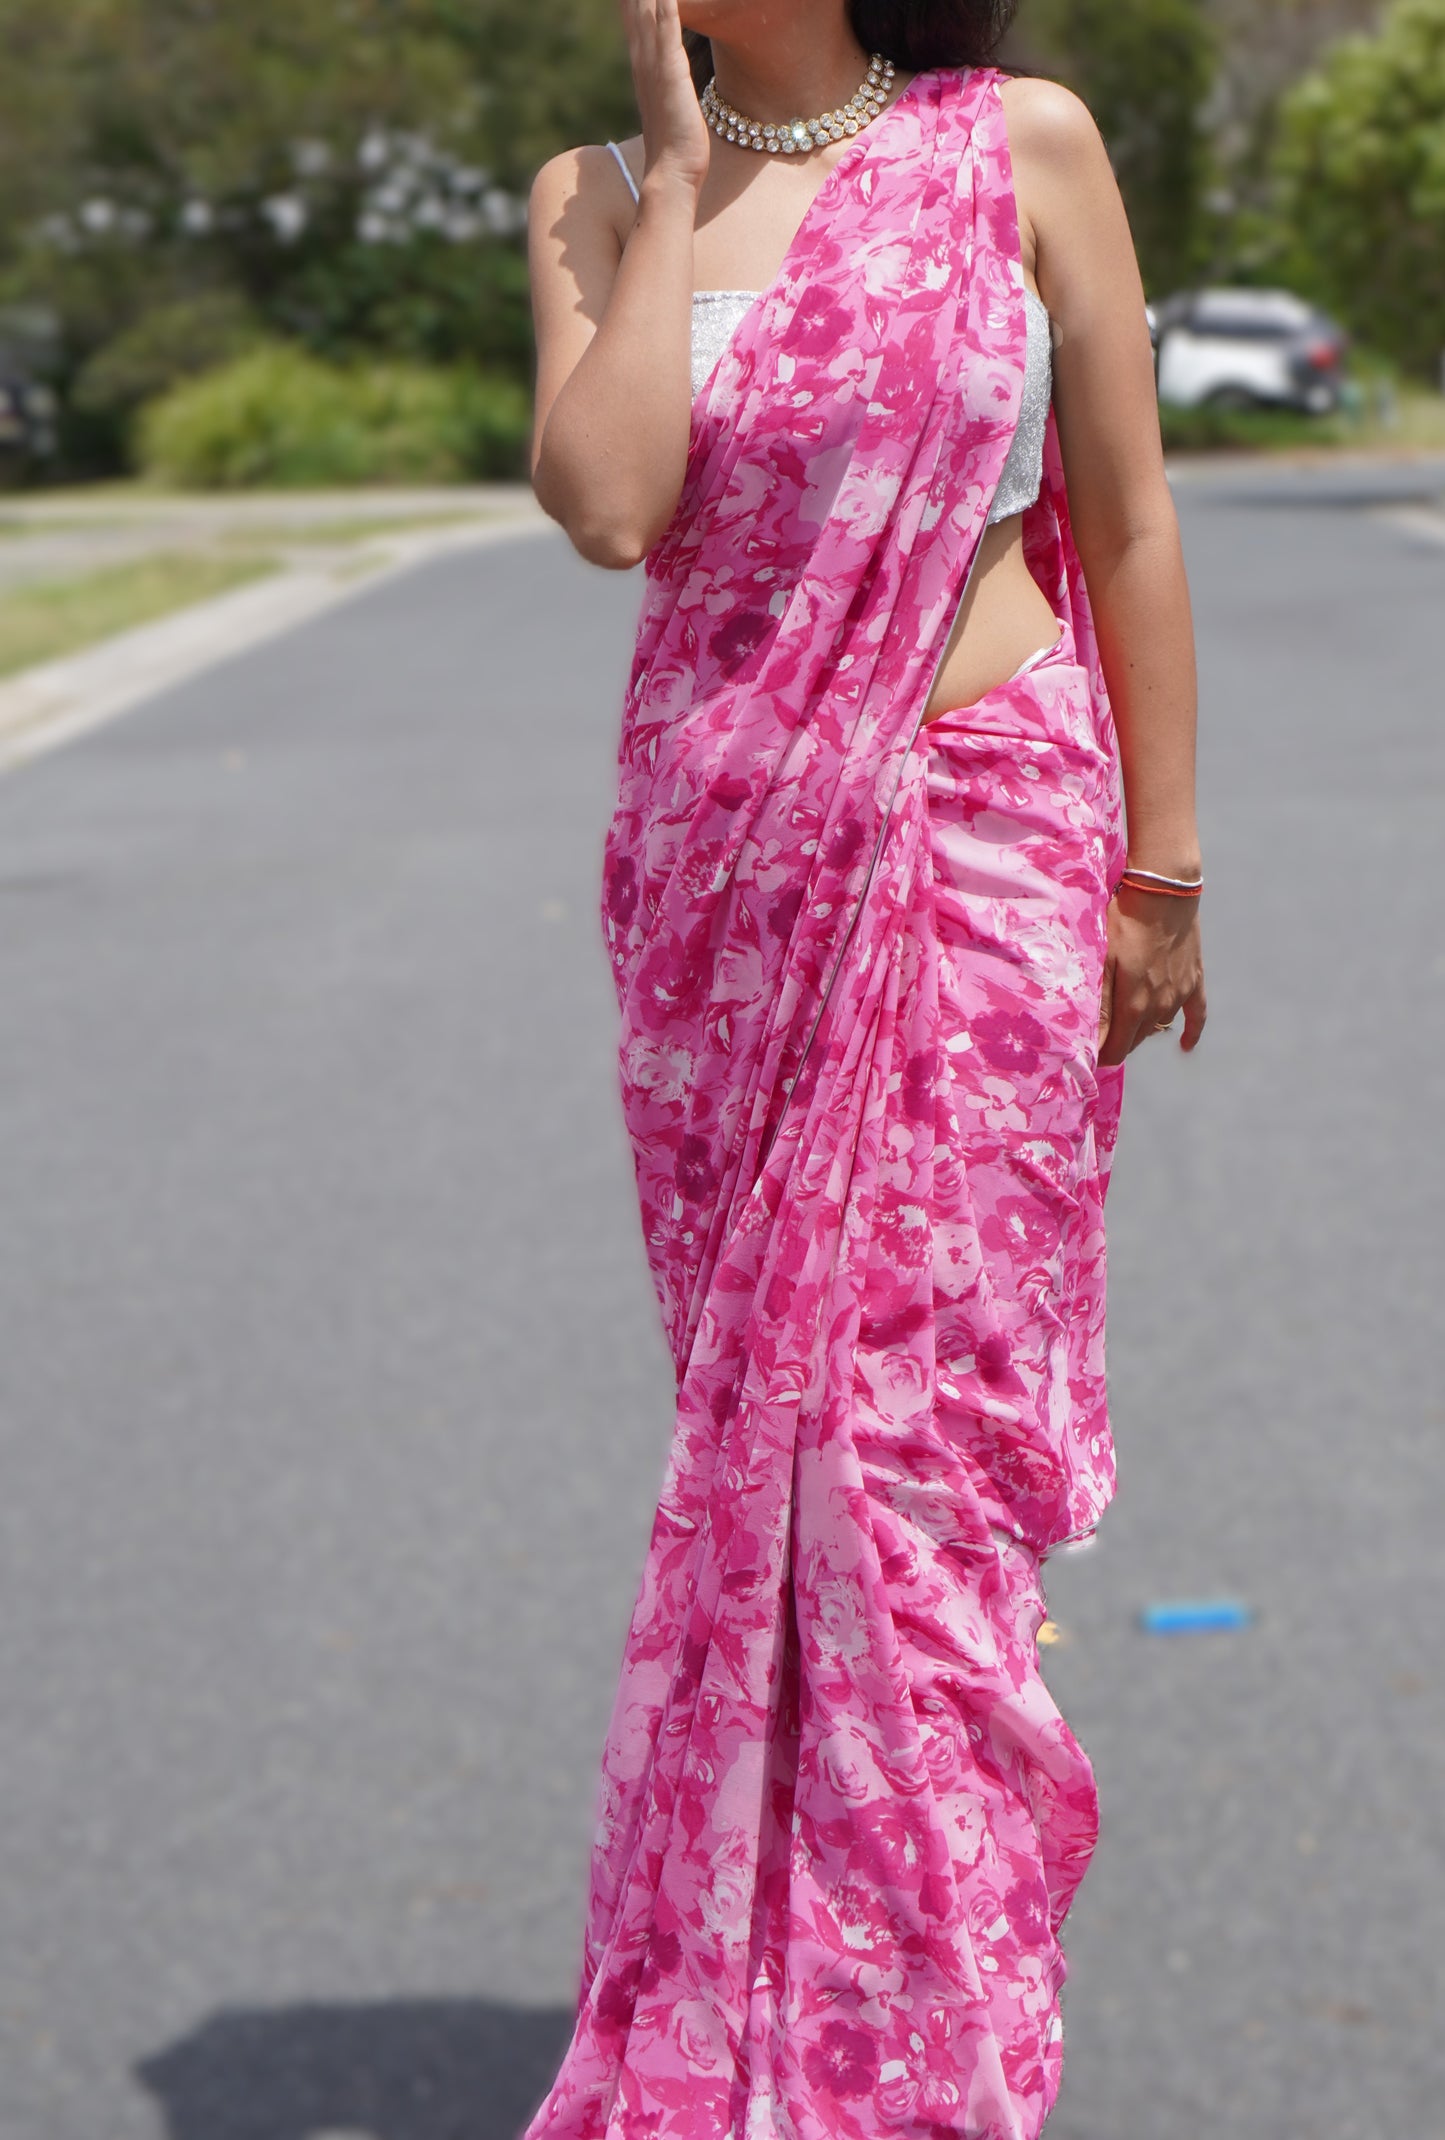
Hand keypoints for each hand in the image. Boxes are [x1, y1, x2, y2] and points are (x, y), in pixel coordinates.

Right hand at [625, 0, 710, 196]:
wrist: (672, 176)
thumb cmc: (675, 144)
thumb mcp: (669, 98)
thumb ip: (665, 75)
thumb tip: (668, 66)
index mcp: (643, 62)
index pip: (633, 10)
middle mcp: (643, 59)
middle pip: (633, 2)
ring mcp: (656, 66)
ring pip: (647, 9)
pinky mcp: (672, 76)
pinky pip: (668, 31)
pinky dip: (666, 7)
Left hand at [1097, 884, 1205, 1065]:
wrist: (1164, 892)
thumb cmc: (1123, 922)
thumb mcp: (1102, 961)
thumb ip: (1098, 1004)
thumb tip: (1091, 1041)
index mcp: (1133, 1005)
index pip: (1115, 1050)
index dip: (1099, 1055)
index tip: (1086, 1051)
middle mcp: (1159, 1006)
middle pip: (1134, 1042)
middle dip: (1116, 1042)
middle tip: (1098, 1034)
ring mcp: (1179, 995)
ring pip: (1157, 1027)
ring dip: (1140, 1028)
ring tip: (1123, 1020)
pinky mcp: (1194, 982)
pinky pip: (1197, 1016)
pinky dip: (1191, 1032)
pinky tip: (1185, 1045)